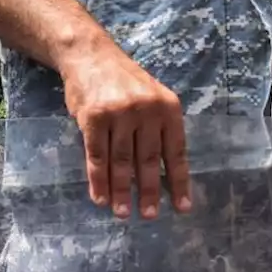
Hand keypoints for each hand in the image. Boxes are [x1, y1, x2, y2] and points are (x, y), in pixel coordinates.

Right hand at [60, 45, 189, 219]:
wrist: (89, 54)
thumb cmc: (122, 81)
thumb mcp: (151, 98)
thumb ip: (158, 128)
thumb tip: (162, 173)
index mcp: (168, 108)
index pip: (176, 152)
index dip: (179, 182)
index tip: (182, 208)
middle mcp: (146, 110)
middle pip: (148, 160)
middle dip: (149, 191)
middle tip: (149, 216)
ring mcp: (119, 114)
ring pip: (122, 162)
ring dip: (122, 191)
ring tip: (122, 213)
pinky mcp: (94, 118)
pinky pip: (97, 156)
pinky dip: (98, 180)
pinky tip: (100, 197)